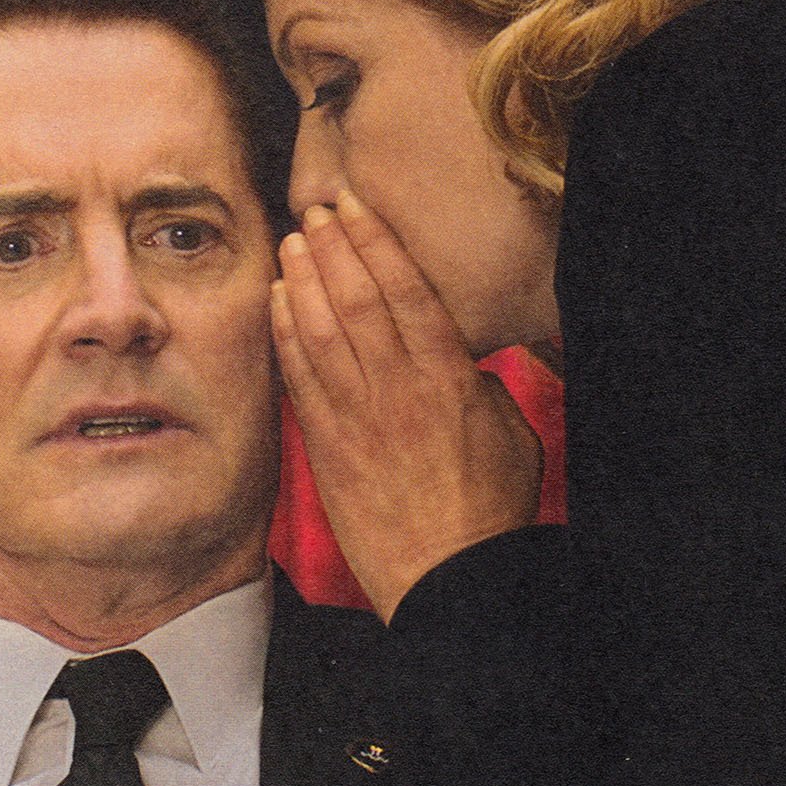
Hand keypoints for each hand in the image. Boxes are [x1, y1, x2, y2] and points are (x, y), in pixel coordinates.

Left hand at [272, 190, 542, 621]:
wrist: (448, 579)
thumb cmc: (488, 511)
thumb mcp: (509, 434)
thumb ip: (478, 388)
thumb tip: (459, 366)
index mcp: (448, 379)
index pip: (406, 291)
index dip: (375, 242)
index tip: (355, 207)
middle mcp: (397, 389)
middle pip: (357, 300)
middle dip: (332, 248)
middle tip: (315, 210)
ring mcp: (357, 418)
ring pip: (322, 333)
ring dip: (303, 282)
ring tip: (292, 244)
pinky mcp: (328, 449)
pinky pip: (300, 380)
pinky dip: (285, 337)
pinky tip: (276, 306)